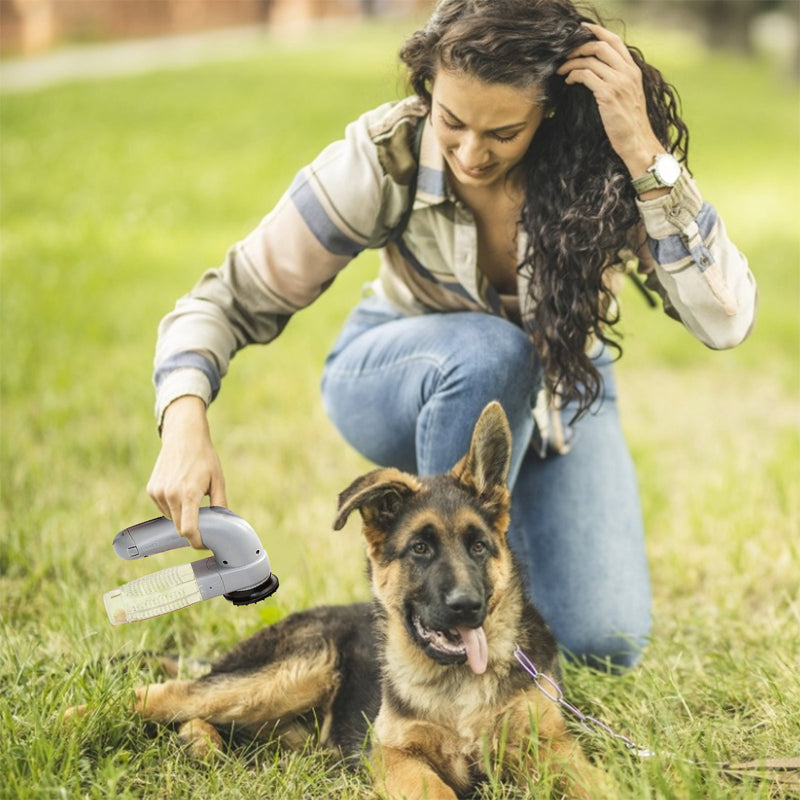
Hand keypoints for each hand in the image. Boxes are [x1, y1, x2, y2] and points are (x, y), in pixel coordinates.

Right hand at [147, 395, 227, 547]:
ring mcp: (158, 493)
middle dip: (192, 530)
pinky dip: (173, 507)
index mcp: (189, 494)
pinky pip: (163, 508)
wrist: (183, 436)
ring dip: (182, 516)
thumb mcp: (218, 480)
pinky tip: (180, 490)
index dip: (197, 541)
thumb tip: (226, 524)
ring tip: (192, 497)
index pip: (188, 529)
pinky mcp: (151, 490)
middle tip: (205, 525)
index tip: (204, 543)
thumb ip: (221, 504)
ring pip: (171, 518)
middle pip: (179, 527)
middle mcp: (170, 495)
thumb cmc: (204, 457)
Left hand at [557, 22, 664, 181]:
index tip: (581, 30)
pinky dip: (574, 75)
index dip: (597, 32)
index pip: (615, 41)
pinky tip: (568, 81)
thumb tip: (599, 72)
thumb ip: (618, 81)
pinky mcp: (608, 95)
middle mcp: (628, 72)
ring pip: (591, 59)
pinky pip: (586, 76)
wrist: (638, 142)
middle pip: (601, 45)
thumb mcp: (628, 96)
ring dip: (572, 62)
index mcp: (633, 70)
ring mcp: (619, 83)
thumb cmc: (629, 124)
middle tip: (565, 53)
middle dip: (579, 46)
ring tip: (561, 70)